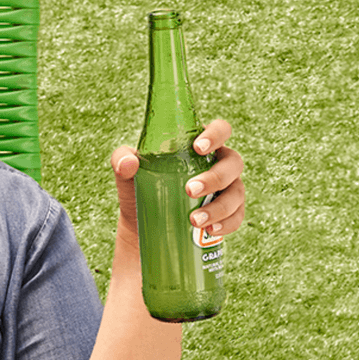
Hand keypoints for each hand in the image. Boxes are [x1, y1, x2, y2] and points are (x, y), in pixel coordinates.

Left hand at [111, 119, 244, 240]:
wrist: (142, 223)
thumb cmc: (139, 185)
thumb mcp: (126, 171)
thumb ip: (121, 159)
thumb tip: (129, 163)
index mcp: (199, 145)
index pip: (220, 129)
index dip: (216, 135)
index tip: (198, 148)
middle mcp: (218, 163)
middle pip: (233, 162)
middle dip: (215, 177)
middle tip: (190, 189)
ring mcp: (227, 188)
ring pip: (236, 192)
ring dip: (219, 206)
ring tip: (194, 219)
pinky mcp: (228, 213)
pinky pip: (237, 217)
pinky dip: (226, 224)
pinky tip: (210, 230)